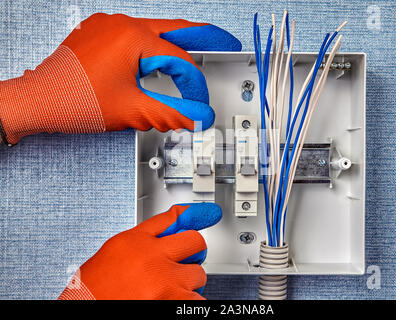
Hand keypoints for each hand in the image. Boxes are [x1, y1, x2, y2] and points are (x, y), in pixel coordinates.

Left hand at [0, 13, 240, 144]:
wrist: (38, 101)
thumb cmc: (74, 101)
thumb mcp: (133, 111)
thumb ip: (172, 114)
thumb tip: (197, 117)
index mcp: (132, 37)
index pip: (180, 59)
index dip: (195, 84)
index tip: (199, 103)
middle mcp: (120, 24)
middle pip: (175, 29)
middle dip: (203, 37)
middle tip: (224, 42)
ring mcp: (108, 26)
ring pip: (155, 31)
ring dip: (177, 43)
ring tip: (198, 48)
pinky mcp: (99, 34)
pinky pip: (135, 35)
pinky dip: (153, 46)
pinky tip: (160, 56)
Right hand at [58, 203, 221, 299]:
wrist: (83, 310)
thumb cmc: (90, 293)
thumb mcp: (110, 257)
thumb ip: (138, 245)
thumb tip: (164, 241)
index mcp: (132, 242)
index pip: (169, 218)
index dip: (191, 215)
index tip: (209, 212)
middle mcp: (151, 255)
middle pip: (194, 241)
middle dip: (194, 254)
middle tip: (184, 265)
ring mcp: (164, 278)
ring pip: (198, 274)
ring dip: (188, 285)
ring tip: (166, 292)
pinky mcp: (172, 301)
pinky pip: (197, 301)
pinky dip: (187, 304)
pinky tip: (170, 303)